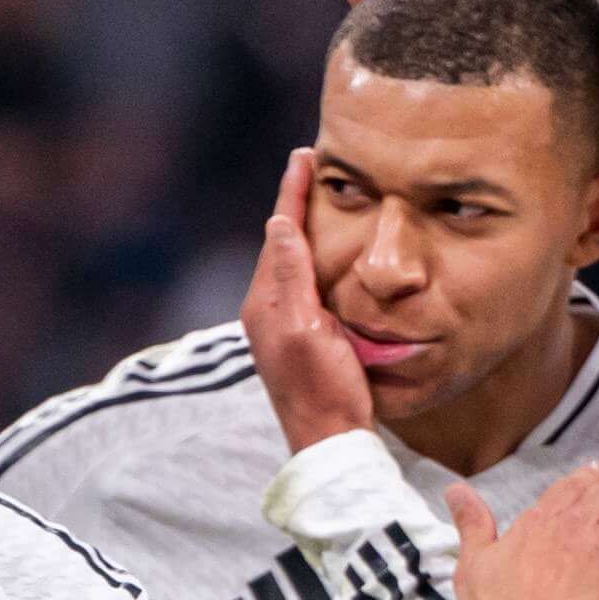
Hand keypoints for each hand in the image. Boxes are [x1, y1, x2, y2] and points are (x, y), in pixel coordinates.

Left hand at [242, 149, 373, 453]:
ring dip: (307, 230)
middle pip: (282, 243)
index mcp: (265, 302)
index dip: (292, 194)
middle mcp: (269, 310)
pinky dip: (317, 260)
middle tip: (316, 167)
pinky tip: (332, 258)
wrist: (332, 444)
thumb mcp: (307, 329)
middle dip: (297, 205)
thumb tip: (279, 223)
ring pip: (294, 264)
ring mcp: (285, 327)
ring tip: (325, 201)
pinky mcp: (304, 340)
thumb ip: (292, 276)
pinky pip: (306, 286)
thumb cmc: (324, 391)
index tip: (305, 155)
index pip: (278, 233)